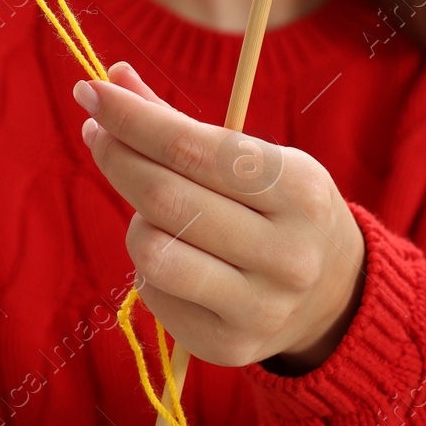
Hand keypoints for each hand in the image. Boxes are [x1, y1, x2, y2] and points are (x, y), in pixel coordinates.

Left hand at [74, 62, 365, 372]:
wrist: (334, 296)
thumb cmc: (278, 208)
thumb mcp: (254, 157)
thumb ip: (181, 124)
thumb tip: (112, 79)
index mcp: (299, 190)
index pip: (193, 146)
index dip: (133, 118)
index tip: (91, 91)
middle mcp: (286, 254)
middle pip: (165, 197)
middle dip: (117, 156)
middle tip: (97, 131)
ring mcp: (259, 308)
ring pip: (151, 250)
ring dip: (138, 220)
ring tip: (157, 212)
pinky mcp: (228, 346)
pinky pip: (153, 292)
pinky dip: (150, 264)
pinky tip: (176, 254)